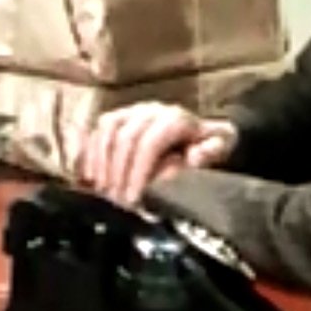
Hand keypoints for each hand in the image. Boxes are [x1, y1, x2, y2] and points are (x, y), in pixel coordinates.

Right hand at [78, 102, 236, 207]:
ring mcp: (133, 110)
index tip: (133, 200)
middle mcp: (152, 109)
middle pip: (125, 138)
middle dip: (118, 173)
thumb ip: (210, 152)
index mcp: (176, 118)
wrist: (200, 132)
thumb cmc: (208, 145)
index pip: (149, 143)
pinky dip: (91, 152)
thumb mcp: (219, 148)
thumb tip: (193, 156)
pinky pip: (98, 128)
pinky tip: (91, 176)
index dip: (138, 172)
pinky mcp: (119, 115)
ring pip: (108, 130)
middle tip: (116, 201)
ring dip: (101, 163)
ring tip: (103, 191)